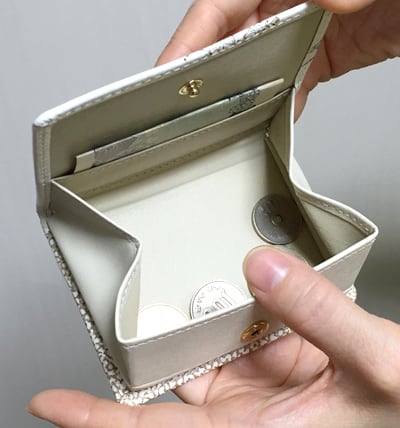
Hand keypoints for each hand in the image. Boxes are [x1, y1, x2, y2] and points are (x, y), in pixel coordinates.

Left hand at [29, 247, 399, 426]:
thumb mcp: (377, 366)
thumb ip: (321, 316)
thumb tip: (266, 270)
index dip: (99, 420)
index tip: (50, 402)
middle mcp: (254, 414)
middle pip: (180, 374)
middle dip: (158, 337)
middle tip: (138, 298)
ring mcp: (265, 385)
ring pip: (212, 342)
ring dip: (206, 312)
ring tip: (198, 275)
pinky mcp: (282, 362)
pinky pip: (245, 326)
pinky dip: (245, 302)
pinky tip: (250, 282)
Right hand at [156, 0, 399, 118]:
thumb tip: (328, 0)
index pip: (219, 7)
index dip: (189, 40)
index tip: (169, 71)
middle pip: (232, 40)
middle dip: (208, 75)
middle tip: (188, 106)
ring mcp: (307, 27)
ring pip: (259, 64)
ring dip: (244, 93)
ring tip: (224, 118)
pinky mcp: (326, 51)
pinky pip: (295, 80)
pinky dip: (284, 102)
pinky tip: (275, 119)